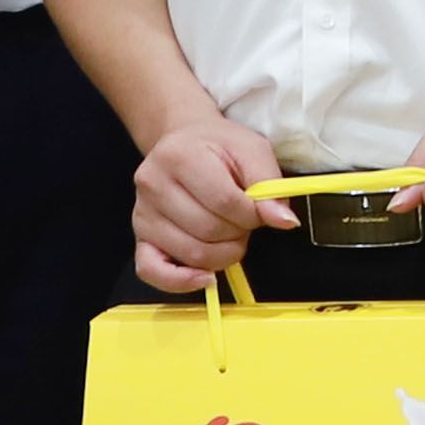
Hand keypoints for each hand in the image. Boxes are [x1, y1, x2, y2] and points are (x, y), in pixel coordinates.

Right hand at [129, 109, 294, 293]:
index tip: (259, 210)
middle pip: (208, 231)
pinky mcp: (140, 237)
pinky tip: (205, 276)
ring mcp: (142, 213)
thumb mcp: (252, 151)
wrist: (183, 142)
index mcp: (179, 157)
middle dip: (239, 234)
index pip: (224, 202)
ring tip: (228, 234)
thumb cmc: (218, 147)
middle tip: (244, 221)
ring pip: (191, 254)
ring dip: (223, 255)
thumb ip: (269, 186)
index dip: (252, 214)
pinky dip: (182, 282)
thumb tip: (285, 221)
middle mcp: (153, 185)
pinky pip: (152, 271)